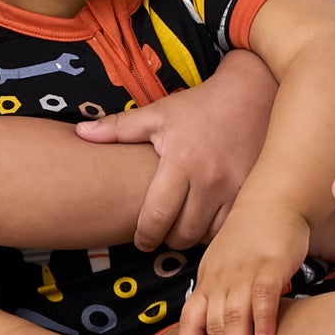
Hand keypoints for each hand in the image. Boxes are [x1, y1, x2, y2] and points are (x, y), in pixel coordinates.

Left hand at [76, 50, 275, 250]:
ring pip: (209, 235)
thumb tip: (80, 133)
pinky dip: (218, 230)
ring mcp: (235, 187)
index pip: (157, 216)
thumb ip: (118, 128)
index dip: (145, 236)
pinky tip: (209, 221)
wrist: (251, 93)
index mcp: (180, 162)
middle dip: (168, 239)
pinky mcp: (253, 190)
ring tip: (185, 228)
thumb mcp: (158, 114)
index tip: (141, 240)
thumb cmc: (198, 107)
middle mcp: (209, 179)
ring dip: (194, 237)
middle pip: (183, 233)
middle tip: (162, 234)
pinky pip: (232, 226)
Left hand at [177, 202, 309, 334]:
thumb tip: (221, 329)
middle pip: (213, 327)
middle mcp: (221, 279)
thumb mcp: (225, 263)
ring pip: (234, 318)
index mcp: (208, 280)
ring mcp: (244, 272)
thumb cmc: (252, 235)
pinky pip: (263, 297)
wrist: (274, 199)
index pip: (189, 320)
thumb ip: (221, 292)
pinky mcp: (270, 266)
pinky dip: (263, 322)